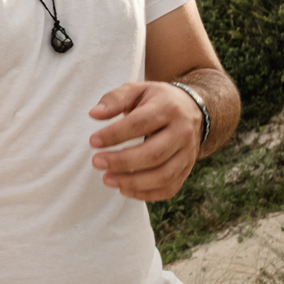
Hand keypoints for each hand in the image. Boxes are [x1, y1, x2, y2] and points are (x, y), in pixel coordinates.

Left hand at [88, 81, 202, 200]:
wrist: (191, 109)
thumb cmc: (156, 100)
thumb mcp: (136, 90)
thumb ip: (114, 100)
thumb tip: (94, 114)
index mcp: (168, 108)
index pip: (139, 124)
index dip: (114, 135)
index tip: (93, 141)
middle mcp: (182, 132)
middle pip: (153, 154)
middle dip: (122, 162)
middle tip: (96, 163)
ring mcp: (188, 153)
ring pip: (164, 175)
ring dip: (133, 182)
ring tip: (107, 179)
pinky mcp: (187, 169)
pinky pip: (170, 188)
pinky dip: (147, 194)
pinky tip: (125, 190)